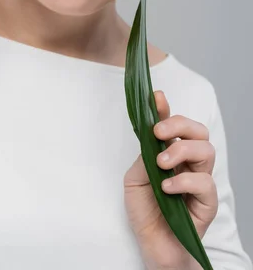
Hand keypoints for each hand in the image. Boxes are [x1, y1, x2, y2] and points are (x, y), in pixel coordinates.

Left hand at [123, 90, 218, 268]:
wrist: (153, 245)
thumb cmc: (145, 212)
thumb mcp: (134, 179)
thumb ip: (144, 156)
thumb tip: (152, 135)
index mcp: (169, 153)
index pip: (173, 125)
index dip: (166, 109)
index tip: (156, 97)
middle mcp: (188, 162)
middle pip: (198, 131)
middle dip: (179, 124)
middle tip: (159, 132)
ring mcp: (200, 180)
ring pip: (206, 150)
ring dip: (182, 150)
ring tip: (162, 164)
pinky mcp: (207, 201)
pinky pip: (205, 182)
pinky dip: (184, 180)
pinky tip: (167, 188)